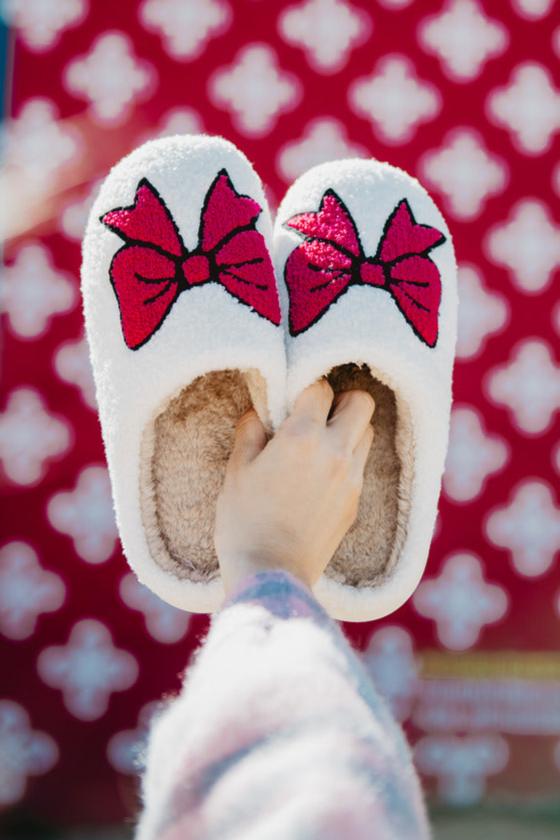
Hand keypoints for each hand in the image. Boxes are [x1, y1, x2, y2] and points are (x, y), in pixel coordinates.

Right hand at [214, 379, 374, 596]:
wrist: (271, 574)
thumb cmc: (245, 522)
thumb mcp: (236, 471)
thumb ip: (251, 433)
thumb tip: (259, 414)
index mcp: (303, 438)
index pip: (321, 389)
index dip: (305, 389)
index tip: (292, 401)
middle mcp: (335, 453)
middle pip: (362, 404)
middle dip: (341, 401)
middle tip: (317, 415)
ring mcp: (351, 479)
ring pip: (367, 434)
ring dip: (349, 430)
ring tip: (321, 444)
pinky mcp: (355, 502)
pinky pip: (360, 466)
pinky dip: (347, 460)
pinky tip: (321, 476)